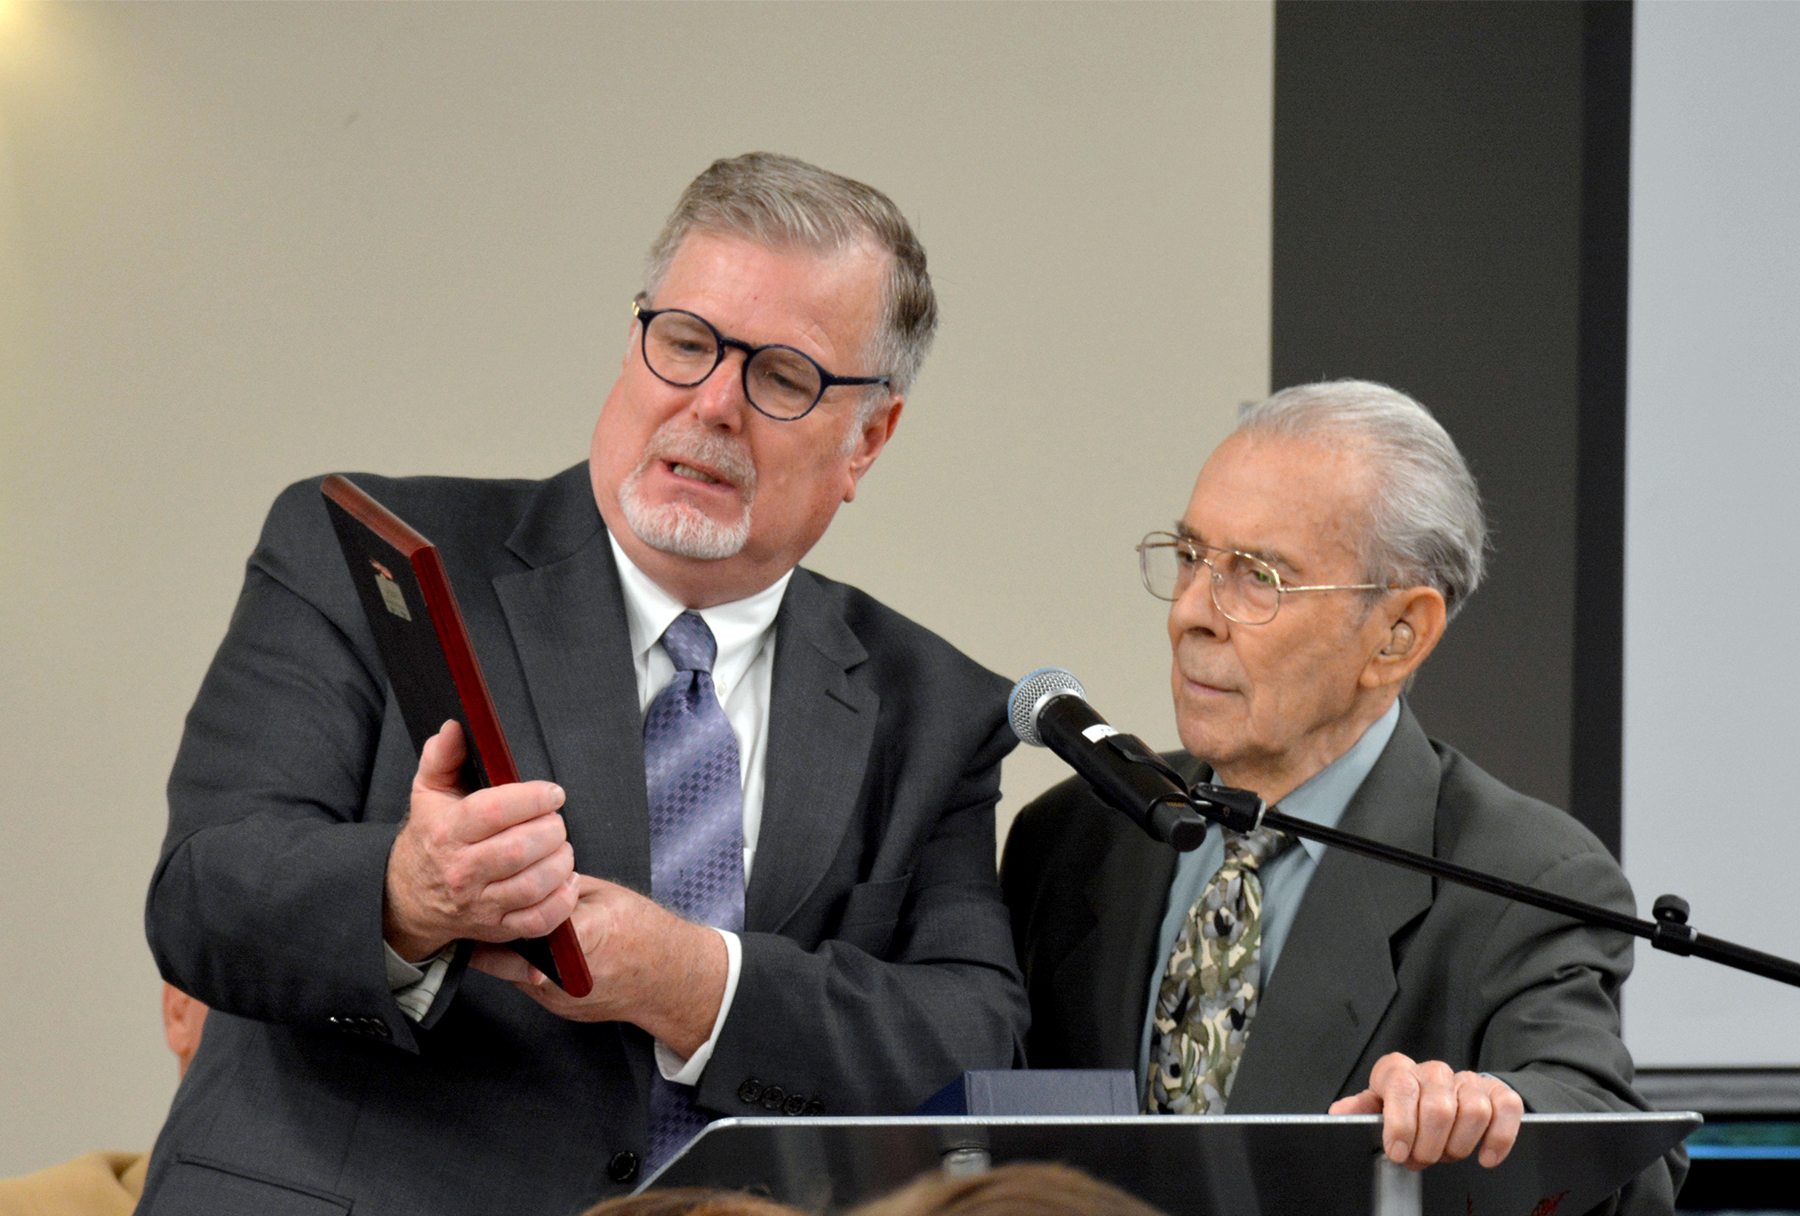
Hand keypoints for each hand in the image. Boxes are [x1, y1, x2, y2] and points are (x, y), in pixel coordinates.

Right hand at [383, 720, 578, 960]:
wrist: (409, 897)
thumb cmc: (430, 836)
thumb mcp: (429, 791)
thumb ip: (443, 756)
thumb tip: (456, 726)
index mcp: (448, 832)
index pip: (494, 812)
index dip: (532, 798)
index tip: (553, 793)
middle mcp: (463, 871)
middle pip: (520, 849)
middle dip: (551, 830)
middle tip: (556, 820)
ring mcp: (480, 903)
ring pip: (532, 885)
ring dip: (560, 862)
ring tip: (560, 847)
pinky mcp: (496, 928)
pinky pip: (537, 921)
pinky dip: (561, 902)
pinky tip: (566, 880)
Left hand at [471, 875, 726, 1058]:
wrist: (671, 979)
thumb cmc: (646, 933)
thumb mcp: (605, 894)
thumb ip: (563, 888)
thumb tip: (531, 874)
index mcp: (583, 934)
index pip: (527, 919)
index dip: (505, 904)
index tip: (488, 890)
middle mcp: (568, 972)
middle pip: (510, 949)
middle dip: (495, 929)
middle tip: (482, 908)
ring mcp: (562, 996)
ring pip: (511, 970)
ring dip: (505, 949)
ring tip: (505, 925)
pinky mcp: (560, 1008)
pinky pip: (527, 983)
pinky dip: (523, 965)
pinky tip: (532, 948)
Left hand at [1329, 1052, 1523, 1169]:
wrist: (1440, 1097)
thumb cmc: (1403, 1108)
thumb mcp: (1376, 1108)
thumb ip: (1360, 1110)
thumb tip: (1340, 1112)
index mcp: (1398, 1071)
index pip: (1400, 1086)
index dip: (1400, 1123)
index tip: (1397, 1151)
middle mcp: (1433, 1072)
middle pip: (1438, 1106)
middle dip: (1429, 1145)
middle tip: (1421, 1159)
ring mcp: (1467, 1081)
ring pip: (1474, 1109)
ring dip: (1459, 1145)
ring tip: (1446, 1154)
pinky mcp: (1497, 1093)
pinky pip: (1507, 1109)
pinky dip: (1499, 1138)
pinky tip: (1485, 1157)